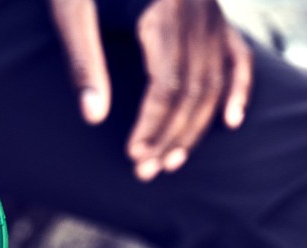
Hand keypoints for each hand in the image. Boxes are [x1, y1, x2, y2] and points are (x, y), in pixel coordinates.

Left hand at [49, 0, 252, 180]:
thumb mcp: (69, 9)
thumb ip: (82, 60)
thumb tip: (93, 118)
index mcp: (163, 9)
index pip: (168, 85)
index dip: (152, 125)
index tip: (134, 157)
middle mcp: (196, 10)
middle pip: (194, 87)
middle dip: (171, 134)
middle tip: (147, 171)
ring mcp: (208, 10)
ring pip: (214, 78)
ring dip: (196, 125)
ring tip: (172, 160)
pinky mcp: (208, 11)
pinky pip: (235, 52)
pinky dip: (236, 86)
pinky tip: (230, 120)